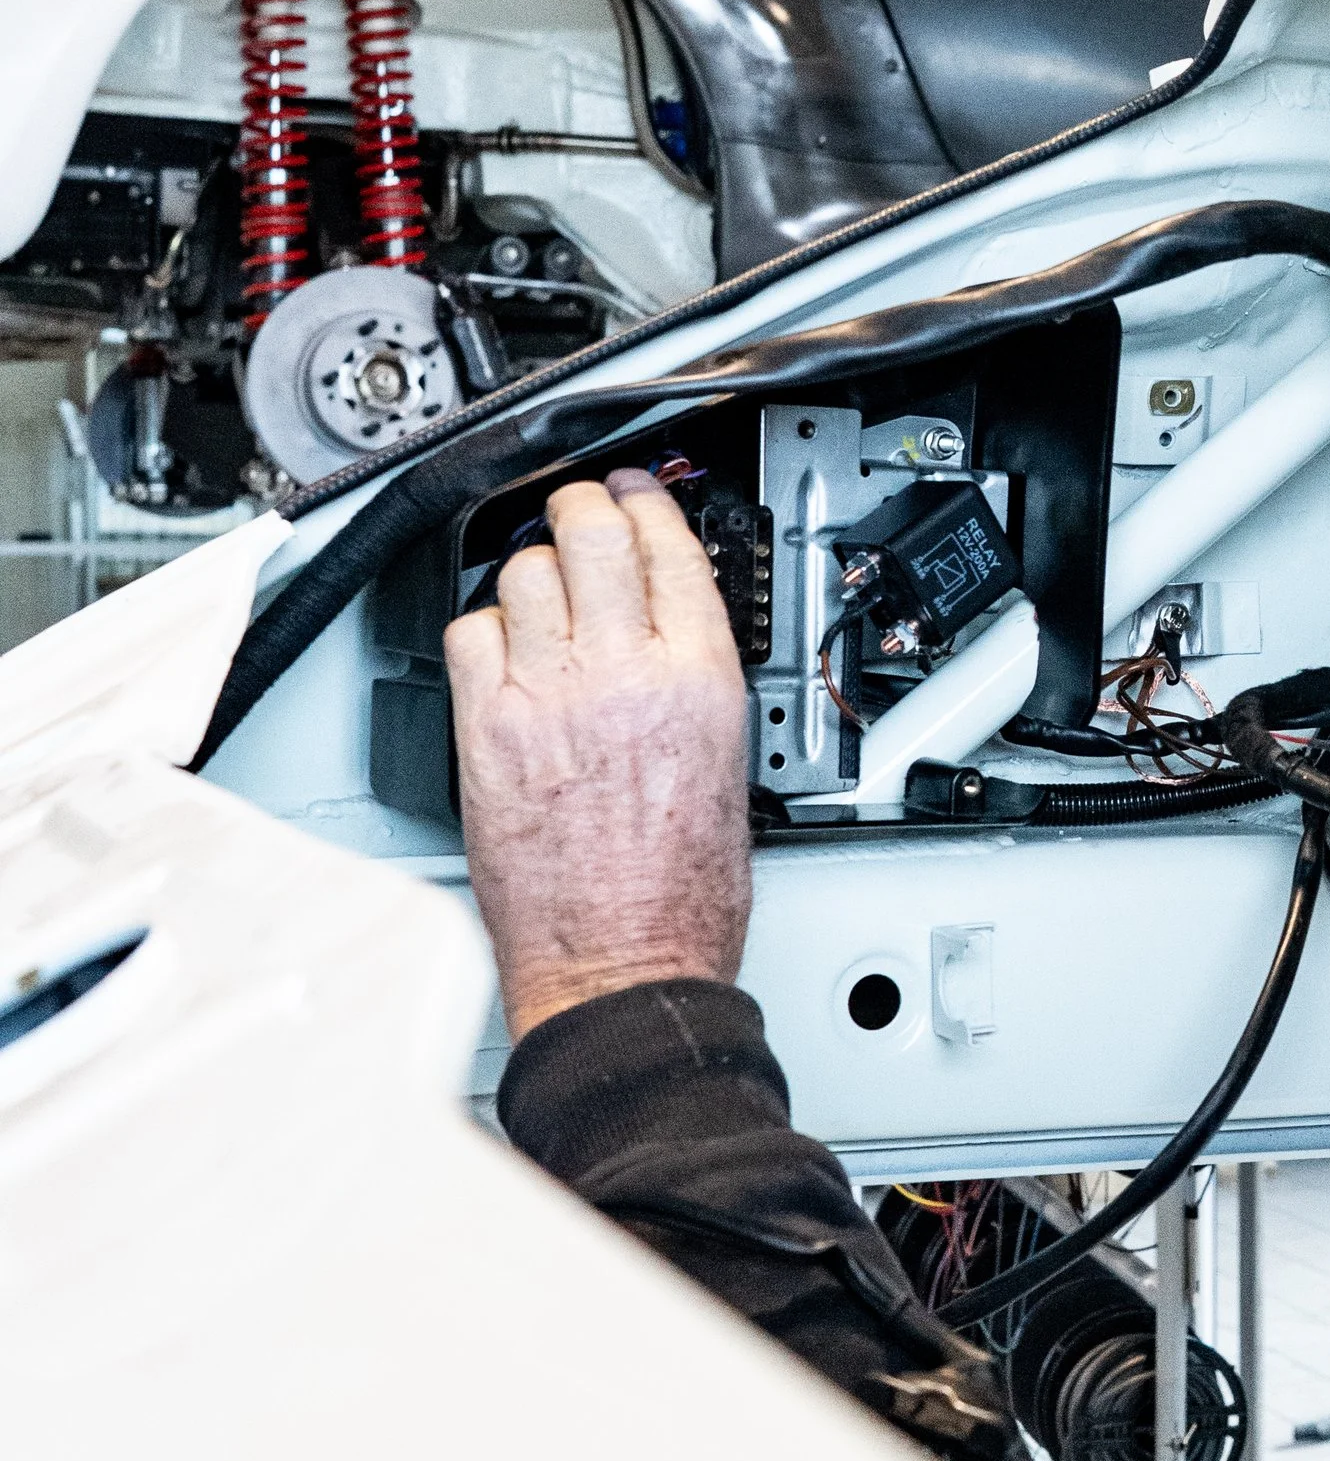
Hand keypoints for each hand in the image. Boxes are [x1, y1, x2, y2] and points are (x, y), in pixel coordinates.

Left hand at [444, 470, 751, 1039]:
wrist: (622, 966)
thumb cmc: (682, 897)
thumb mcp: (727, 763)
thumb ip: (692, 682)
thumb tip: (668, 636)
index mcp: (699, 680)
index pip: (670, 547)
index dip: (648, 503)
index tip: (637, 494)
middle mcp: (622, 674)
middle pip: (590, 532)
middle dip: (584, 506)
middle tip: (580, 508)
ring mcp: (546, 697)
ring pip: (522, 572)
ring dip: (532, 568)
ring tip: (540, 587)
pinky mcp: (486, 730)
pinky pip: (470, 634)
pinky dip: (483, 630)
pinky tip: (500, 649)